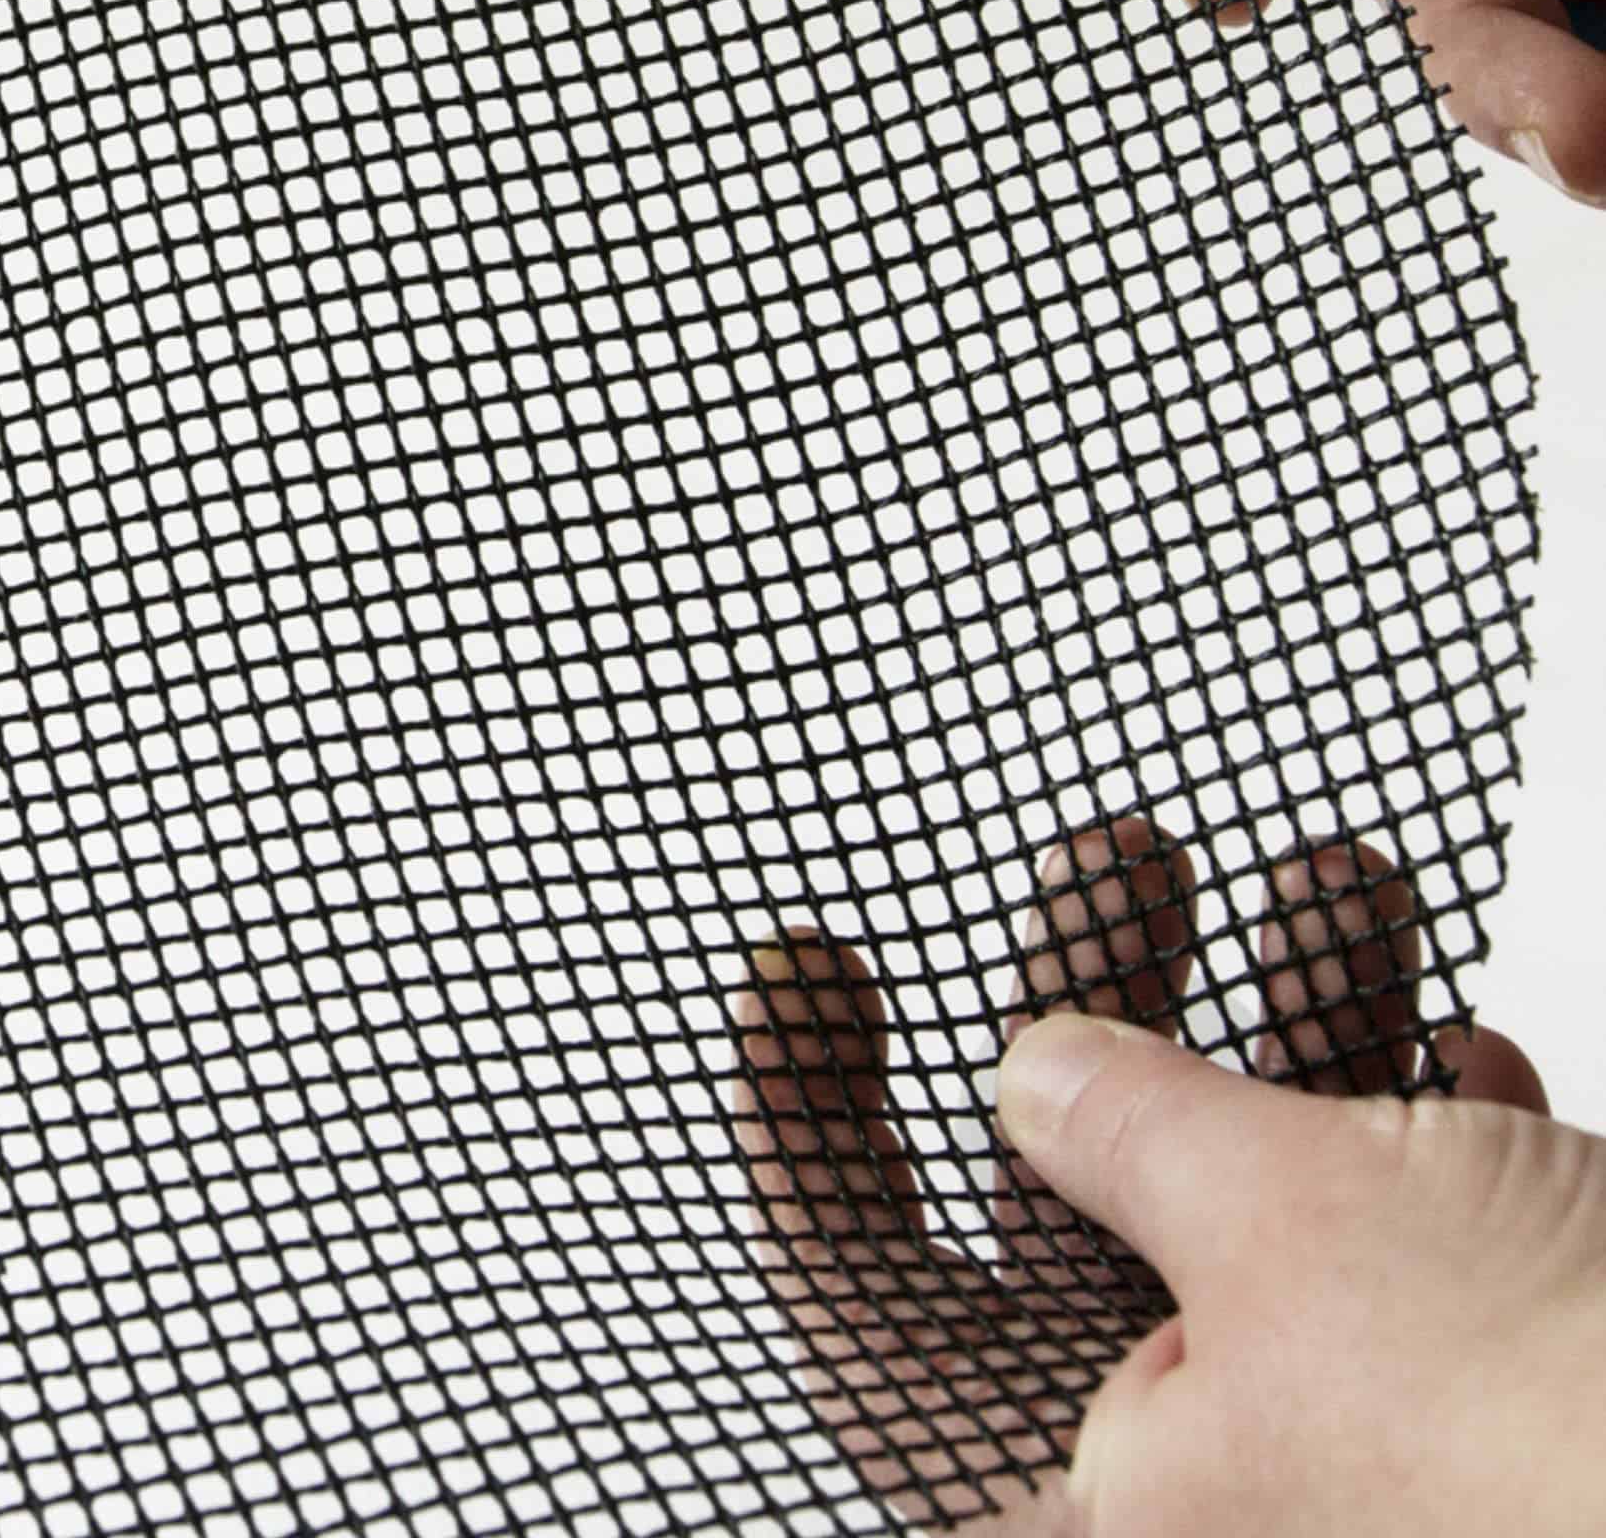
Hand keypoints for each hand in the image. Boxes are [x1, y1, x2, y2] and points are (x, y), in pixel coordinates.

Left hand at [727, 814, 1596, 1535]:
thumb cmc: (1547, 1440)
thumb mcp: (1276, 1232)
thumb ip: (1124, 1133)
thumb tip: (1035, 1072)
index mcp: (1088, 1518)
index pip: (865, 1308)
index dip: (808, 1128)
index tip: (801, 969)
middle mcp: (1216, 1510)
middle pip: (1078, 1218)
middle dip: (1096, 1010)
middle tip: (1113, 860)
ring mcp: (1365, 1463)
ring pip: (1268, 1203)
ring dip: (1293, 1024)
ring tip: (1328, 879)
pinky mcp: (1501, 1413)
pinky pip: (1421, 1245)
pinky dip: (1425, 1127)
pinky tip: (1458, 1044)